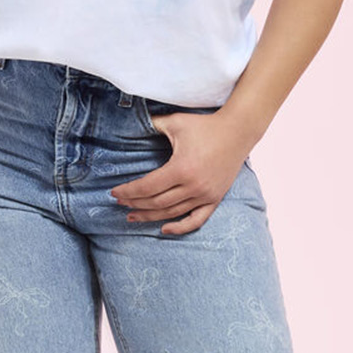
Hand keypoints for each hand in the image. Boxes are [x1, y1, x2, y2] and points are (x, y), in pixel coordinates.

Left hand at [110, 110, 251, 235]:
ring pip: (172, 212)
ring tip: (133, 216)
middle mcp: (193, 186)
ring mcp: (206, 195)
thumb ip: (153, 125)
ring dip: (151, 216)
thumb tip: (132, 124)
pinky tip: (164, 229)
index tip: (114, 193)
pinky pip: (196, 220)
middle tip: (120, 204)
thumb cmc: (204, 125)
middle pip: (157, 202)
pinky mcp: (215, 199)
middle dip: (136, 204)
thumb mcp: (175, 122)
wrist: (237, 131)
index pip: (148, 186)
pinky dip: (180, 228)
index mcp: (181, 168)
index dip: (129, 191)